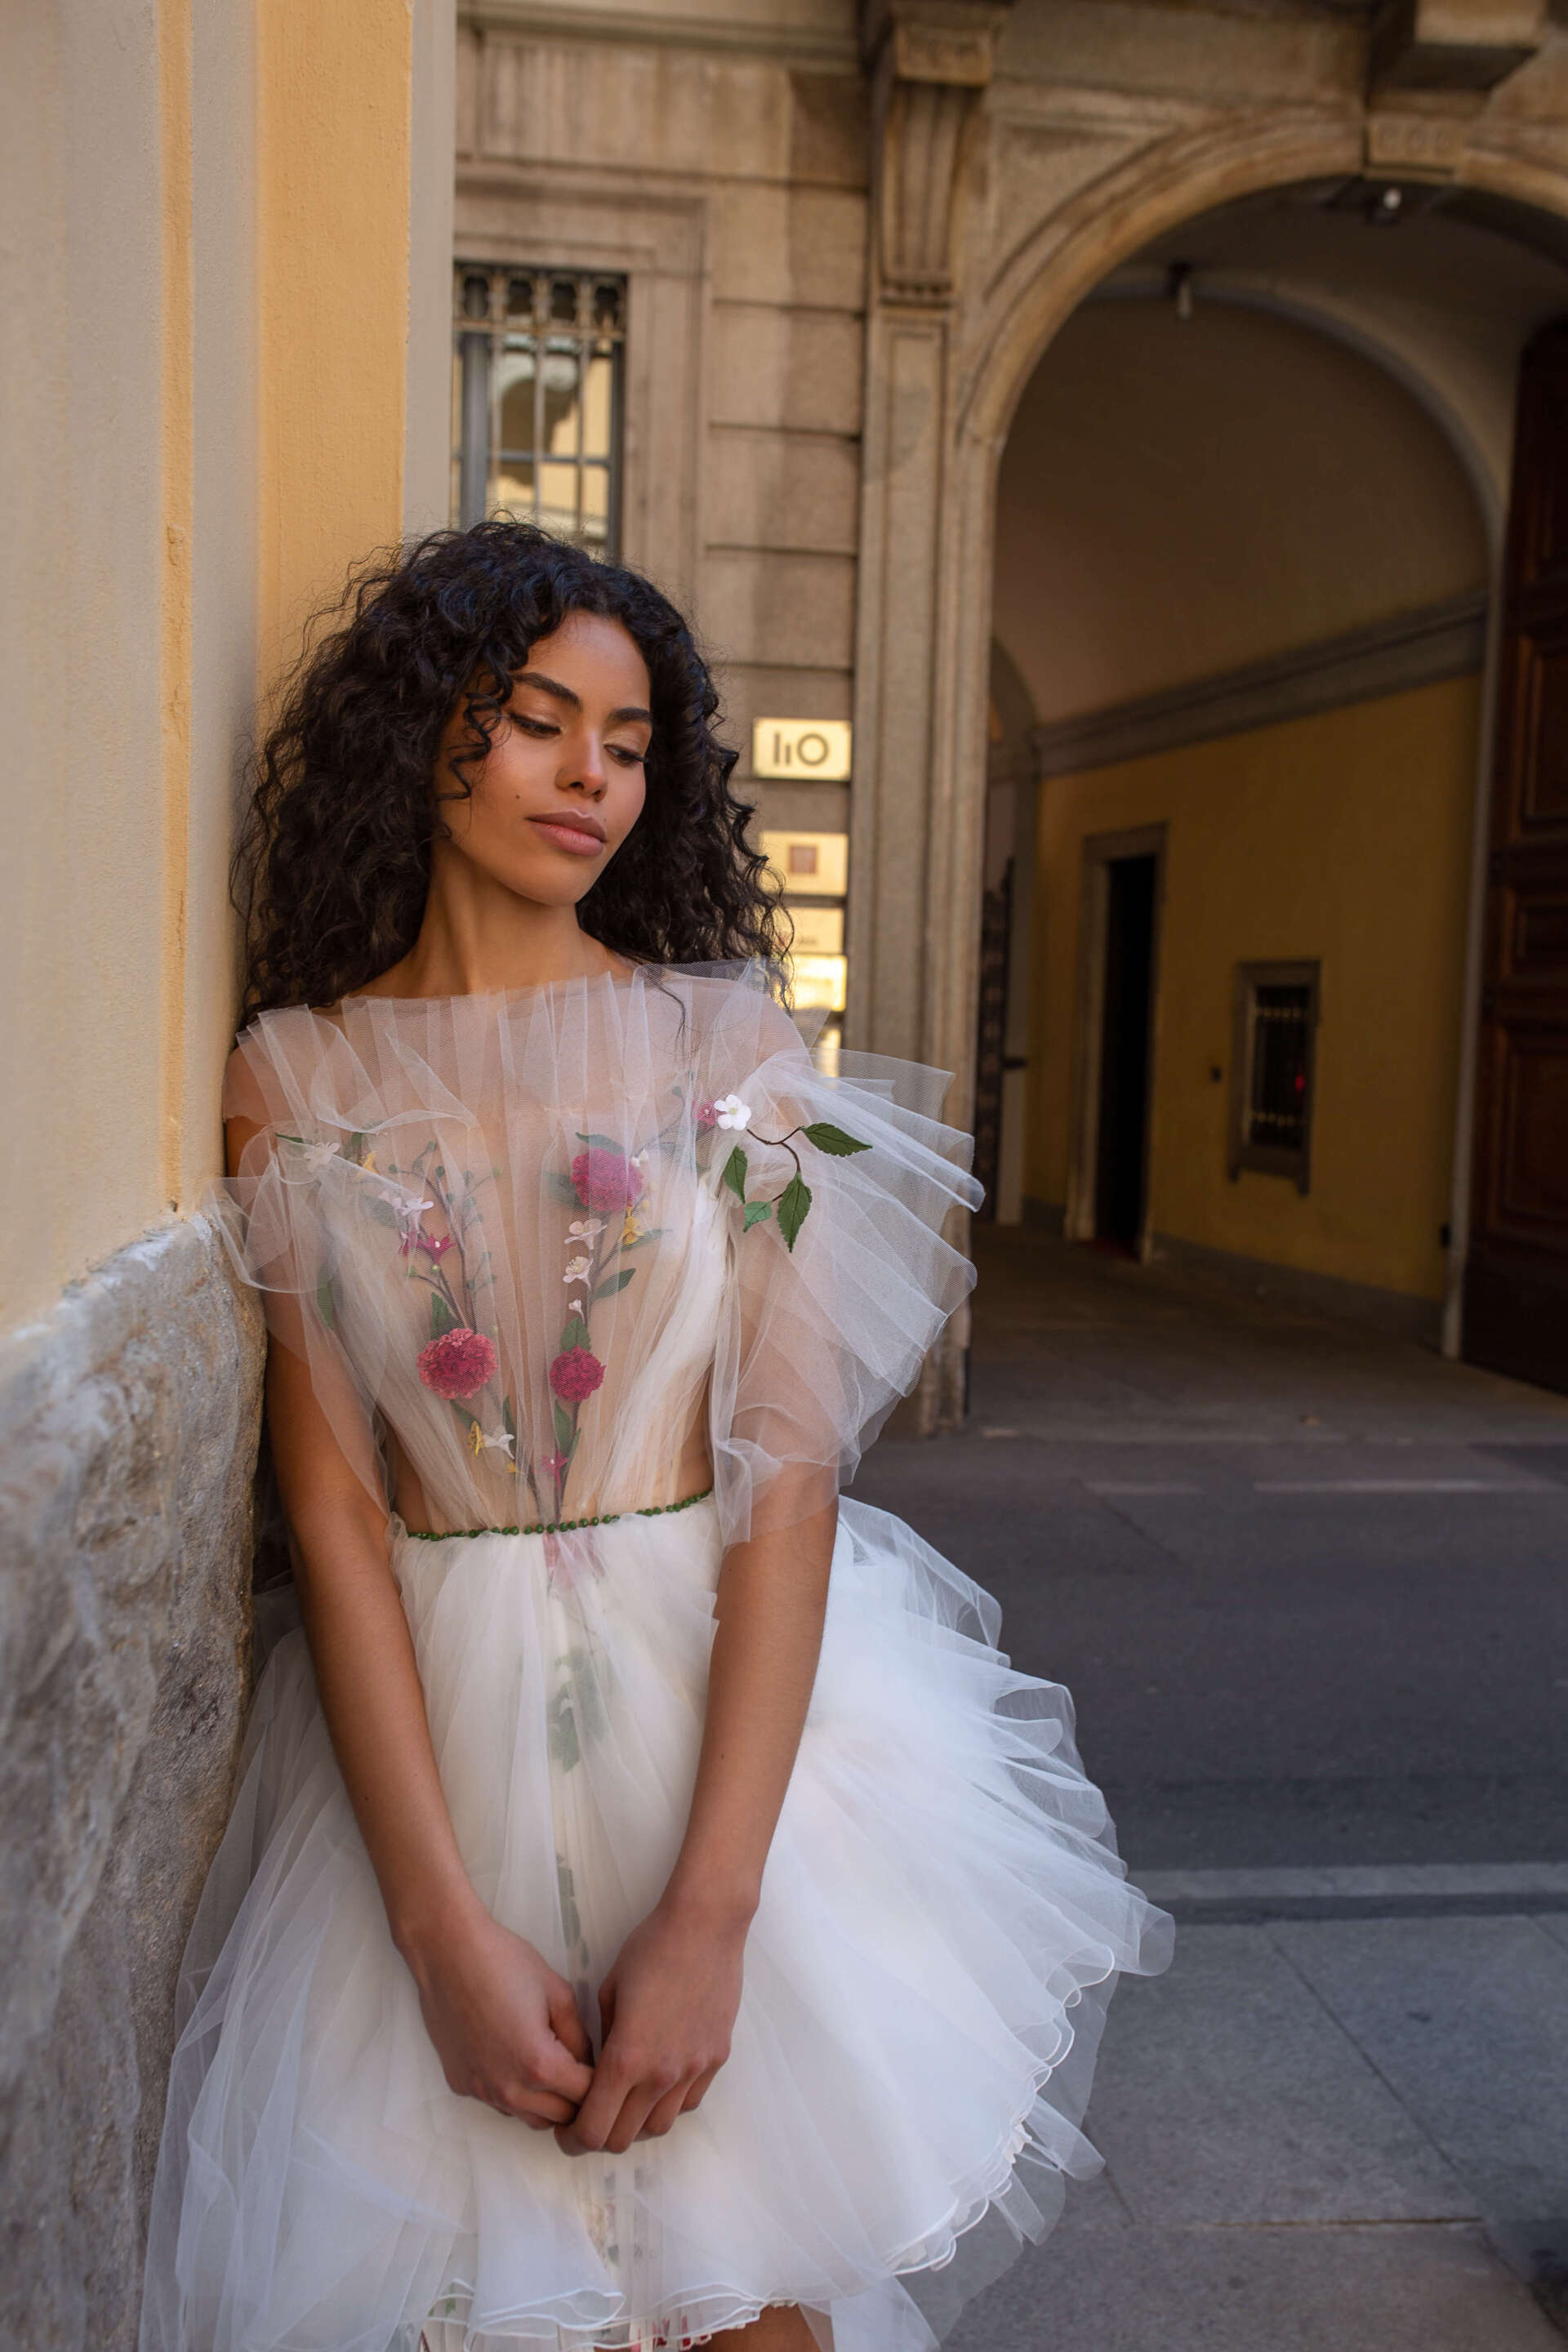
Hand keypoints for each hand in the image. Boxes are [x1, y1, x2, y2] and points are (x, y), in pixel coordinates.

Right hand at [404, 1900, 594, 2129]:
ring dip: (547, 2102)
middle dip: (577, 2098)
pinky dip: (515, 2093)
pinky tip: (513, 2057)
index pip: (587, 2096)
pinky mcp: (461, 2085)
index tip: (605, 2067)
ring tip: (551, 2066)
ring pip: (529, 2118)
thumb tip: (587, 2063)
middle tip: (582, 2070)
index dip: (602, 2082)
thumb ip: (579, 2036)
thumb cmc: (505, 1963)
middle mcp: (509, 2089)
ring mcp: (481, 2091)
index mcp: (539, 2065)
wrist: (448, 1953)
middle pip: (560, 2117)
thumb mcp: (558, 1993)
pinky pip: (499, 2104)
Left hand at [554, 1895, 744, 2156]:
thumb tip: (598, 2070)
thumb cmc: (650, 1949)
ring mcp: (693, 2070)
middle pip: (623, 2139)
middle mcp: (661, 2075)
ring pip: (658, 2128)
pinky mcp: (716, 2059)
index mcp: (626, 2058)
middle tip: (588, 2119)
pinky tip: (657, 2085)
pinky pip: (687, 2104)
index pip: (593, 2130)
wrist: (705, 1926)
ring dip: (635, 2125)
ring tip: (623, 2103)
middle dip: (598, 2136)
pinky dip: (667, 2105)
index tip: (565, 2130)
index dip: (572, 2139)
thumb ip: (602, 2041)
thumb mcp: (609, 1992)